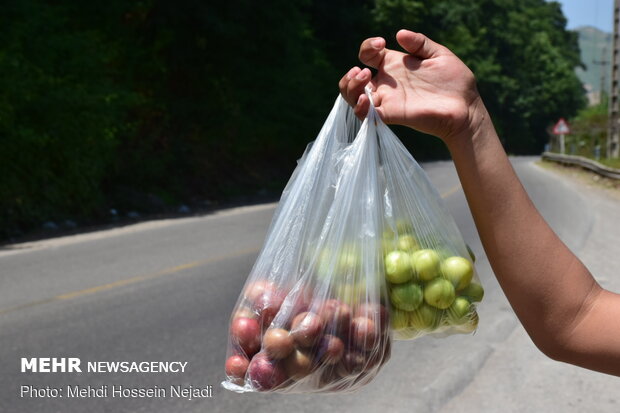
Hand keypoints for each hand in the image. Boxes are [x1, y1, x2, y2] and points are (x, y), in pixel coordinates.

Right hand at [339, 30, 482, 142]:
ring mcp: (388, 101)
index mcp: (394, 66)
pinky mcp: (392, 116)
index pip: (368, 55)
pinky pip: (367, 116)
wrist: (466, 108)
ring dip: (350, 88)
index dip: (368, 47)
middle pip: (354, 81)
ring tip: (362, 79)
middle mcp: (387, 84)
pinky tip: (366, 100)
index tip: (381, 44)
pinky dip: (361, 109)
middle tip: (364, 70)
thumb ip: (420, 43)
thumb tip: (399, 34)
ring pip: (354, 98)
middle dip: (351, 75)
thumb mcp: (439, 55)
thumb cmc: (455, 82)